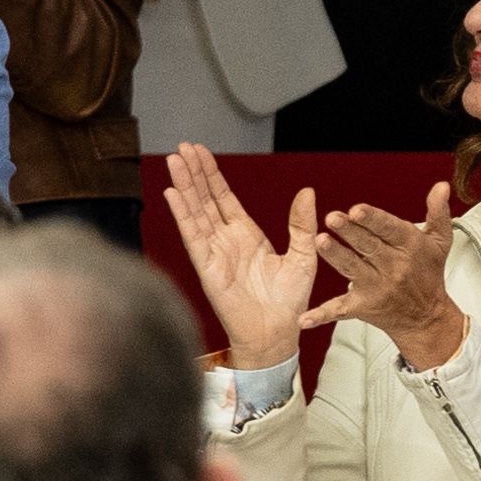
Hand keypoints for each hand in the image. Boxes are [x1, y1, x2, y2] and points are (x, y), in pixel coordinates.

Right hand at [161, 142, 323, 369]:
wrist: (278, 333)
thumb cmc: (289, 301)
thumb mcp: (304, 256)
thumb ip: (302, 224)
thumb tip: (307, 192)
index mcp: (246, 235)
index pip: (223, 197)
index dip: (211, 175)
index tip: (200, 152)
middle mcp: (226, 240)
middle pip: (205, 199)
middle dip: (194, 173)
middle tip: (183, 147)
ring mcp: (214, 253)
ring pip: (196, 212)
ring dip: (184, 186)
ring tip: (174, 160)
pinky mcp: (207, 268)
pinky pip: (193, 236)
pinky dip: (183, 214)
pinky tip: (173, 194)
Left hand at [317, 184, 468, 371]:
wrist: (426, 317)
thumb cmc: (428, 274)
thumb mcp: (439, 242)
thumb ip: (437, 212)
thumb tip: (441, 186)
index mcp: (410, 247)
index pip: (390, 229)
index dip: (373, 219)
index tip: (357, 209)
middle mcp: (393, 267)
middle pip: (368, 246)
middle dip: (350, 231)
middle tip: (332, 218)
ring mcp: (377, 287)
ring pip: (352, 268)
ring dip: (335, 255)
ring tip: (320, 241)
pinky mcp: (363, 306)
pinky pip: (340, 309)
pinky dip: (321, 315)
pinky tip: (304, 318)